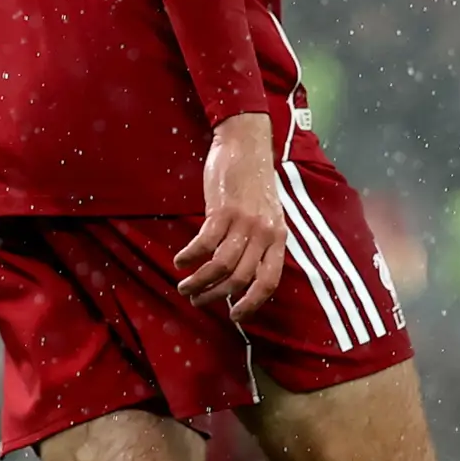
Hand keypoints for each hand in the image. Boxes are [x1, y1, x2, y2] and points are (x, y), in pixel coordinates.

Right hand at [173, 113, 287, 316]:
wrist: (246, 145)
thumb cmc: (253, 182)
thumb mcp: (268, 215)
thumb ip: (260, 242)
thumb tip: (242, 277)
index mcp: (278, 238)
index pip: (269, 281)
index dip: (252, 303)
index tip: (235, 315)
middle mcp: (265, 233)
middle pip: (240, 279)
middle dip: (216, 295)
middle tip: (197, 299)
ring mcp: (245, 221)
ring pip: (220, 266)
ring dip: (199, 281)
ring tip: (184, 286)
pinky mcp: (223, 209)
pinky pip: (204, 243)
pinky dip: (190, 257)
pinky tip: (181, 260)